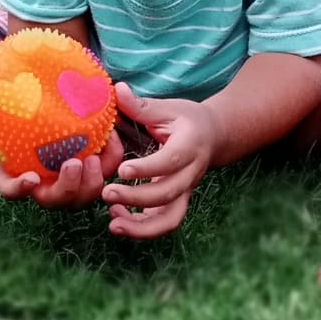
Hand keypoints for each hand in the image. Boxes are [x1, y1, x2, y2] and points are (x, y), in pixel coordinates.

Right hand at [0, 104, 124, 208]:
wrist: (42, 121)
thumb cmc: (13, 129)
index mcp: (17, 178)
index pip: (14, 192)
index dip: (21, 188)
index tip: (31, 178)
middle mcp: (45, 187)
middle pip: (57, 199)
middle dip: (68, 187)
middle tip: (74, 163)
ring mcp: (72, 183)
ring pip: (85, 194)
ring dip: (92, 180)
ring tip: (94, 157)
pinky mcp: (94, 172)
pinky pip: (107, 172)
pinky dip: (112, 158)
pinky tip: (111, 136)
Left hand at [100, 83, 217, 238]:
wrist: (213, 136)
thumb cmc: (187, 119)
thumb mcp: (168, 108)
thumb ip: (141, 106)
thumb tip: (117, 90)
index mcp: (189, 146)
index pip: (169, 161)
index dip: (146, 168)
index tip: (121, 170)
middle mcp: (190, 173)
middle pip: (167, 194)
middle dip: (136, 198)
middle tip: (107, 193)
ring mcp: (185, 191)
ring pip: (170, 219)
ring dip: (142, 227)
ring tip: (113, 222)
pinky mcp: (178, 202)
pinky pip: (164, 223)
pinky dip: (142, 229)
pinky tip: (117, 221)